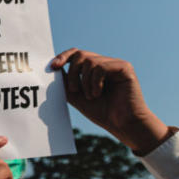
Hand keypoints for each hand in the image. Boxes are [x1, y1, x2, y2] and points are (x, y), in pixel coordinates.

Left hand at [52, 49, 168, 153]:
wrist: (122, 124)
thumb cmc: (101, 112)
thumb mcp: (75, 95)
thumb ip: (65, 82)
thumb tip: (53, 67)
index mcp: (94, 69)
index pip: (76, 54)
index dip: (63, 57)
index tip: (53, 67)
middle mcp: (105, 64)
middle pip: (81, 55)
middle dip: (72, 72)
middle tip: (74, 90)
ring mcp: (115, 65)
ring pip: (90, 61)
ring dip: (85, 81)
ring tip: (91, 96)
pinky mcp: (125, 68)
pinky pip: (101, 67)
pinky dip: (95, 82)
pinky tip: (98, 93)